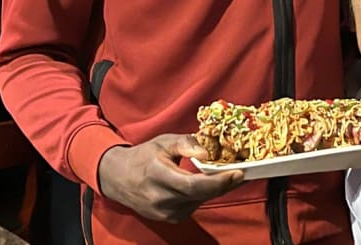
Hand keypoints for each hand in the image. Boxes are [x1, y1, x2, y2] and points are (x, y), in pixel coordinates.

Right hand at [98, 133, 243, 222]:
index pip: (194, 185)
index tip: (237, 173)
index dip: (218, 181)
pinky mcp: (169, 218)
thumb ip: (185, 144)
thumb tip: (206, 153)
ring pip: (199, 202)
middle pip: (201, 195)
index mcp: (159, 176)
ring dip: (215, 190)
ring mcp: (164, 212)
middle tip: (241, 173)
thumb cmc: (144, 156)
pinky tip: (209, 184)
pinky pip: (193, 206)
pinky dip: (204, 195)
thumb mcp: (164, 142)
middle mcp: (161, 199)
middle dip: (224, 185)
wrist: (119, 178)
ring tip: (228, 176)